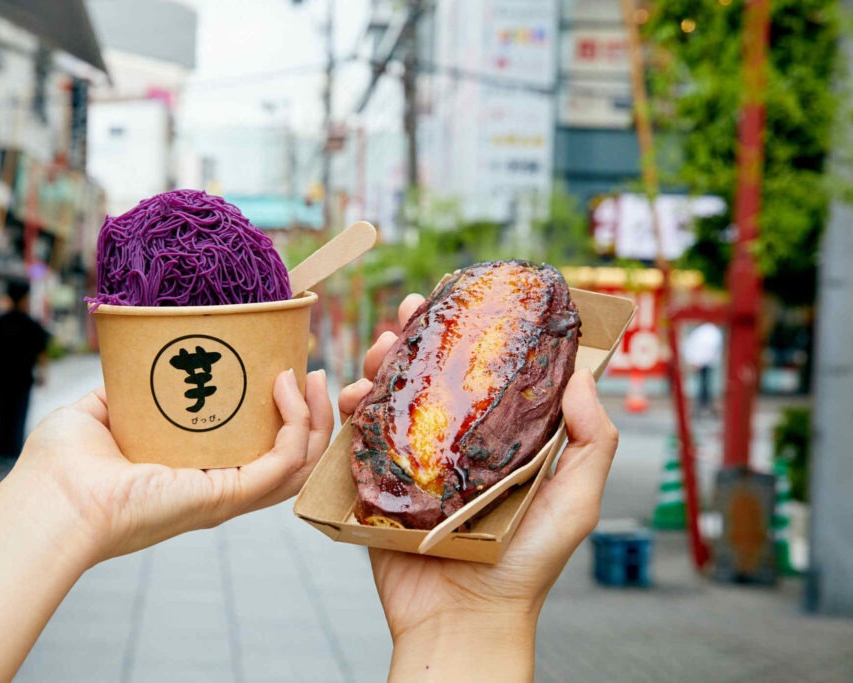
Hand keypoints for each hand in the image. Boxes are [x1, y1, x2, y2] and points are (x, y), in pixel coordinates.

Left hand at [10, 368, 332, 564]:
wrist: (49, 498)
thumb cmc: (62, 466)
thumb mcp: (100, 411)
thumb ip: (126, 388)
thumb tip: (136, 355)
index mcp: (193, 472)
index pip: (257, 450)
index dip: (281, 414)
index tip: (285, 369)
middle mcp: (216, 488)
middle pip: (292, 459)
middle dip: (314, 416)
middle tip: (312, 372)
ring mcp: (225, 496)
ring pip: (300, 465)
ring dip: (316, 420)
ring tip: (312, 377)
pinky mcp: (225, 496)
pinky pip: (284, 463)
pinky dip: (296, 425)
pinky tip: (285, 389)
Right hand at [339, 295, 618, 678]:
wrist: (462, 621)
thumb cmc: (526, 568)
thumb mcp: (574, 502)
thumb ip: (591, 443)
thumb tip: (583, 376)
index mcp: (498, 440)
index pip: (483, 372)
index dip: (470, 332)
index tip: (460, 297)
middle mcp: (454, 443)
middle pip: (430, 373)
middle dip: (415, 336)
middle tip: (407, 314)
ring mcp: (413, 461)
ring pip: (390, 394)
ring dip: (378, 362)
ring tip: (376, 351)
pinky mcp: (378, 483)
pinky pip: (358, 436)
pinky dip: (350, 409)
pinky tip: (352, 397)